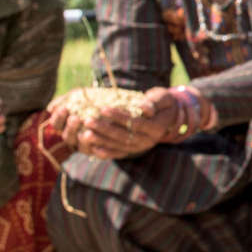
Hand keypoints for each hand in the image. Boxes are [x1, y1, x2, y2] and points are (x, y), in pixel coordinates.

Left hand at [52, 86, 181, 160]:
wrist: (167, 116)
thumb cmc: (162, 102)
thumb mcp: (162, 98)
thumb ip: (154, 102)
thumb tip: (143, 108)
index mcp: (157, 127)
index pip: (135, 123)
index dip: (119, 117)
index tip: (103, 109)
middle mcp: (149, 140)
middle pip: (124, 136)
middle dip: (104, 129)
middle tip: (88, 121)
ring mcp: (141, 147)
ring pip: (119, 146)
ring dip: (101, 140)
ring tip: (84, 133)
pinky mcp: (134, 150)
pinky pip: (119, 153)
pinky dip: (106, 153)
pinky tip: (93, 149)